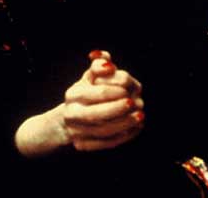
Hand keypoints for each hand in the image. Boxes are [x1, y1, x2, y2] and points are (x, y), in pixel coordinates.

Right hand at [15, 50, 143, 156]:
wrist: (68, 120)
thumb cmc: (86, 94)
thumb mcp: (90, 77)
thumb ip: (99, 65)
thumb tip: (106, 61)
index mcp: (73, 95)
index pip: (96, 93)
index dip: (114, 91)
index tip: (128, 89)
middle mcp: (71, 114)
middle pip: (96, 114)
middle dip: (118, 110)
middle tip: (134, 104)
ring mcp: (76, 131)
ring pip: (103, 131)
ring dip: (124, 124)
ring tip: (140, 116)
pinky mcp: (84, 145)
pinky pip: (106, 143)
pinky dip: (122, 137)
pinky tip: (134, 128)